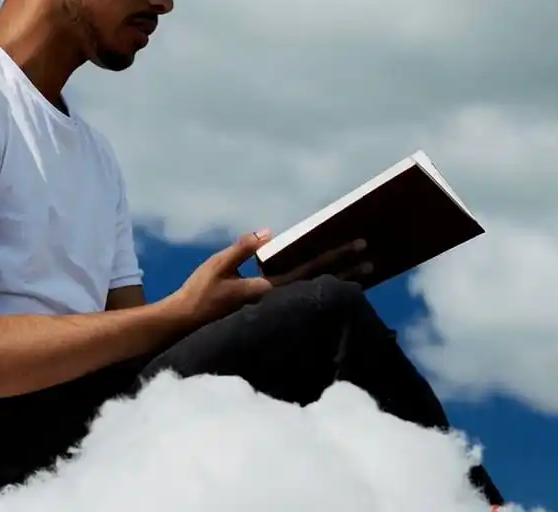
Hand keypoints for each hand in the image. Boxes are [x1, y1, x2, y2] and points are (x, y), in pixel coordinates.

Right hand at [168, 230, 371, 326]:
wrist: (186, 323)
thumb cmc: (199, 292)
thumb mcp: (218, 264)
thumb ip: (243, 248)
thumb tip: (269, 232)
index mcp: (269, 288)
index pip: (311, 269)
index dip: (336, 256)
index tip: (359, 246)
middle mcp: (277, 299)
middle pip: (320, 282)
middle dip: (347, 270)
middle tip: (371, 258)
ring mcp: (274, 307)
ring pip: (313, 291)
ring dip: (337, 281)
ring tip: (361, 275)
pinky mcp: (267, 310)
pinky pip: (300, 296)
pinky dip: (319, 288)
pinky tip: (328, 285)